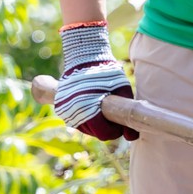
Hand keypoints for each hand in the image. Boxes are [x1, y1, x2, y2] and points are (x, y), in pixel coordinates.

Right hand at [52, 25, 138, 142]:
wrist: (84, 56)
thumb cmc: (107, 72)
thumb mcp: (122, 89)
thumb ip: (128, 113)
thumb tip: (131, 137)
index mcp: (87, 109)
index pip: (104, 133)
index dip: (115, 130)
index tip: (120, 121)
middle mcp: (72, 112)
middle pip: (95, 133)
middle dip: (106, 127)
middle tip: (113, 112)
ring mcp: (64, 110)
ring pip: (85, 128)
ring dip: (95, 123)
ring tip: (102, 106)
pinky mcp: (61, 107)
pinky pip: (76, 120)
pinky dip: (85, 117)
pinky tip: (92, 105)